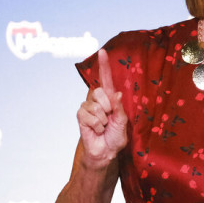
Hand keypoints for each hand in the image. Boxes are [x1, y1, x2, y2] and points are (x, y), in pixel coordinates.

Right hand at [76, 49, 127, 168]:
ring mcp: (87, 107)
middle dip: (108, 108)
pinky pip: (88, 115)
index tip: (102, 51)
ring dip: (103, 120)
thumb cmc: (116, 136)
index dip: (104, 65)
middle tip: (109, 120)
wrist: (106, 151)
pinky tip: (96, 130)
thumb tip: (116, 94)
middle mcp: (97, 100)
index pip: (106, 79)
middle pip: (100, 92)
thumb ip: (119, 108)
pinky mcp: (80, 116)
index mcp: (109, 98)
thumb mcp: (123, 121)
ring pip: (95, 106)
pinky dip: (95, 125)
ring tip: (103, 127)